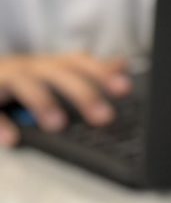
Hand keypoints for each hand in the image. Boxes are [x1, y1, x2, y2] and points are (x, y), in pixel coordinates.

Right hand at [0, 51, 128, 144]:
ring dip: (42, 103)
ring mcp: (4, 79)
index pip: (79, 63)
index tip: (124, 88)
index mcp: (50, 66)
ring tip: (57, 125)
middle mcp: (29, 68)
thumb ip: (85, 72)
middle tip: (105, 117)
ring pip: (25, 85)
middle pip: (59, 75)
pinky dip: (0, 124)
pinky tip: (12, 139)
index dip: (102, 73)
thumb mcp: (52, 73)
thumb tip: (122, 63)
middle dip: (83, 94)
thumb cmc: (20, 79)